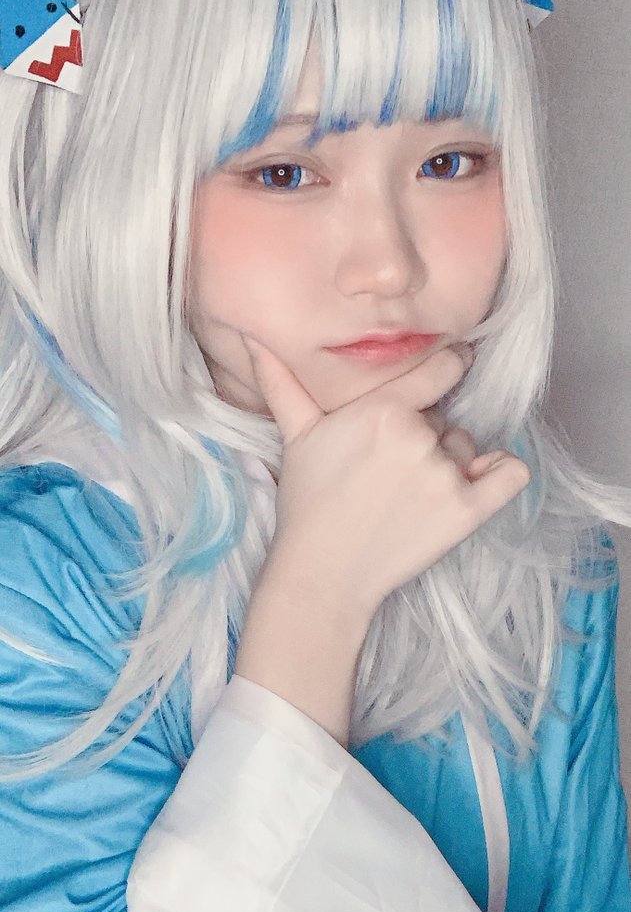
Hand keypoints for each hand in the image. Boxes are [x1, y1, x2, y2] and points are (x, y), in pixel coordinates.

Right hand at [243, 336, 530, 615]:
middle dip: (426, 438)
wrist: (322, 573)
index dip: (450, 364)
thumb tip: (252, 338)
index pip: (438, 370)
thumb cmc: (307, 503)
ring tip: (409, 494)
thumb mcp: (296, 436)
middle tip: (390, 472)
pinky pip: (510, 475)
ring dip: (451, 465)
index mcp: (382, 409)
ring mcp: (444, 475)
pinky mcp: (466, 512)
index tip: (457, 361)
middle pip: (445, 420)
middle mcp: (417, 436)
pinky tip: (481, 480)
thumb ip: (282, 383)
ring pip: (467, 450)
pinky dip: (502, 474)